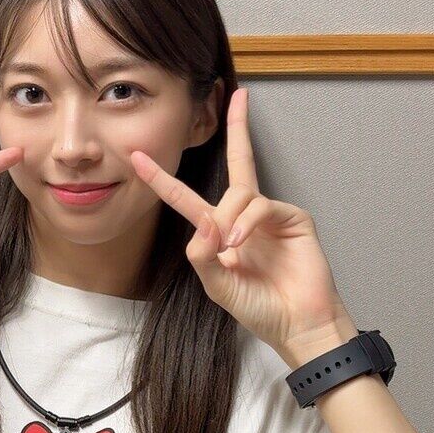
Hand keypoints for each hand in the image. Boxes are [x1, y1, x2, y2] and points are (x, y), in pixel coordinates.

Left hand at [130, 88, 354, 359]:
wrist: (295, 324)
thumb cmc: (258, 308)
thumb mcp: (216, 286)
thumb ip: (201, 254)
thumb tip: (203, 219)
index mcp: (219, 234)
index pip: (186, 199)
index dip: (162, 179)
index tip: (137, 157)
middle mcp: (244, 218)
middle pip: (238, 165)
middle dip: (237, 132)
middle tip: (236, 108)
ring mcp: (270, 217)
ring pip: (240, 192)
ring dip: (229, 217)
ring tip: (230, 247)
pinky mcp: (293, 218)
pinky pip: (262, 205)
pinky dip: (247, 221)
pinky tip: (240, 242)